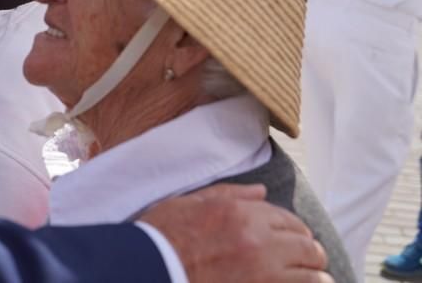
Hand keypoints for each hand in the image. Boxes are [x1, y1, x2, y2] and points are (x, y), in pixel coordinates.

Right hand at [140, 184, 330, 282]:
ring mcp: (262, 275)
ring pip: (312, 275)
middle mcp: (258, 242)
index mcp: (241, 214)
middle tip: (310, 260)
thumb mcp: (190, 202)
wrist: (149, 269)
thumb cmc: (162, 236)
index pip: (288, 220)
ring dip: (315, 276)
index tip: (296, 238)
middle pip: (308, 246)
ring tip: (314, 279)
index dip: (295, 230)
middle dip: (311, 253)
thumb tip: (261, 191)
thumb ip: (229, 195)